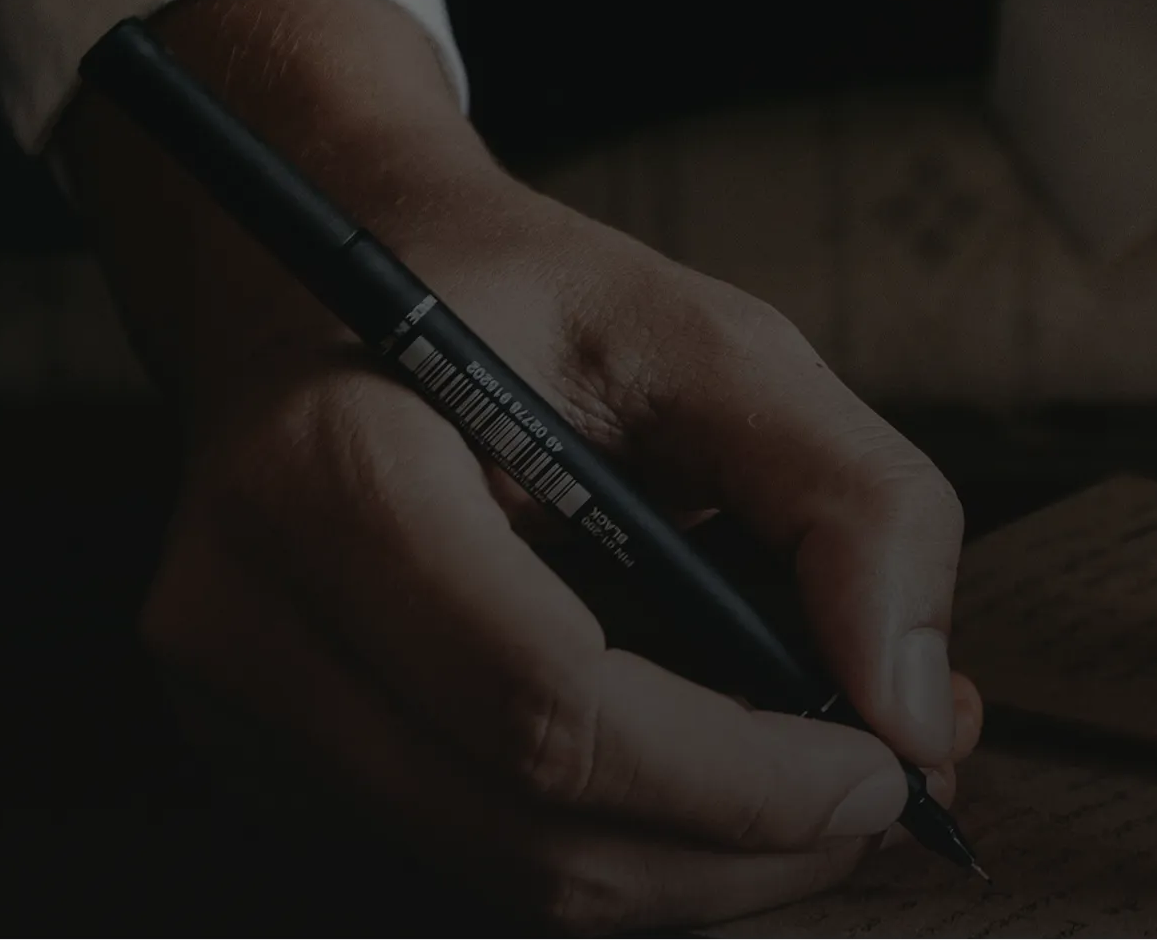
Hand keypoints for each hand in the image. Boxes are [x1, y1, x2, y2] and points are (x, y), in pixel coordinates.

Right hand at [61, 0, 979, 932]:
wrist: (314, 278)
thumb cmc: (516, 295)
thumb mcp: (706, 331)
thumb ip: (848, 497)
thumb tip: (915, 710)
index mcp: (335, 471)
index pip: (547, 705)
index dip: (740, 777)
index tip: (889, 769)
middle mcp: (248, 612)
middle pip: (530, 828)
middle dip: (746, 845)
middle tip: (895, 785)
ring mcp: (242, 705)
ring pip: (511, 878)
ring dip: (704, 864)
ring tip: (827, 771)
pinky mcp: (277, 756)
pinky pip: (482, 855)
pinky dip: (632, 843)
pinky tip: (721, 769)